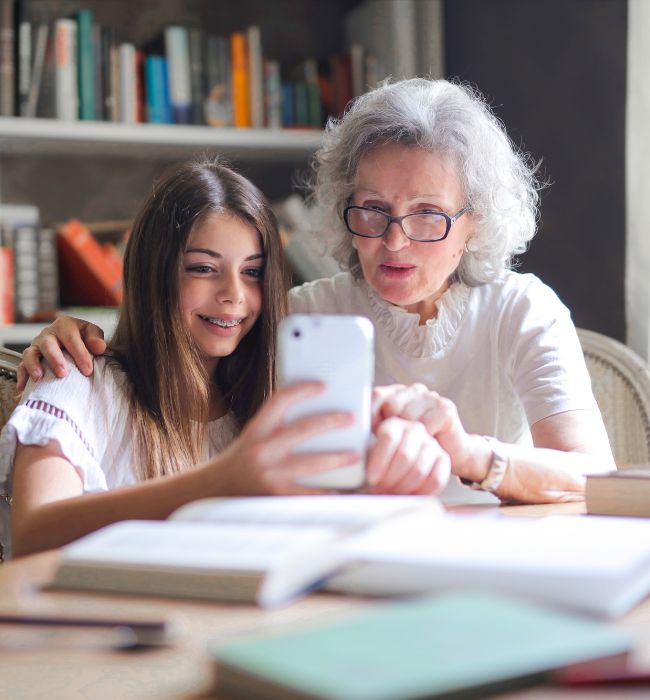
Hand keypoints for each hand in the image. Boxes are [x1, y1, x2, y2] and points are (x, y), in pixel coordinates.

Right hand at [17, 316, 106, 390]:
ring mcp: (36, 346)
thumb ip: (95, 339)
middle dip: (55, 359)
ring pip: (30, 354)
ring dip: (33, 366)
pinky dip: (22, 376)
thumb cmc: (83, 338)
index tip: (87, 371)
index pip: (71, 339)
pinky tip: (24, 387)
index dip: (79, 354)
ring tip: (39, 378)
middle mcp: (47, 334)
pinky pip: (22, 366)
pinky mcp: (29, 358)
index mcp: (64, 325)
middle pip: (48, 344)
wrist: (71, 340)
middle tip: (62, 374)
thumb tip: (99, 347)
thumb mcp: (92, 333)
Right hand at [211, 382, 359, 495]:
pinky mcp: (277, 497)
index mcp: (256, 430)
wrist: (215, 491)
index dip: (302, 390)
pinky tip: (344, 488)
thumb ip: (277, 426)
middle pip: (302, 430)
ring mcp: (270, 475)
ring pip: (311, 463)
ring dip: (337, 458)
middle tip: (351, 418)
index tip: (322, 386)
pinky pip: (309, 493)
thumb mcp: (253, 436)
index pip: (279, 401)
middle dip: (330, 422)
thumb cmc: (241, 460)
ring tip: (355, 454)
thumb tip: (313, 411)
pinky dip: (328, 491)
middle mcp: (261, 450)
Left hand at [365, 417, 450, 494]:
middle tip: (381, 490)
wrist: (396, 470)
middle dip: (390, 478)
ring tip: (391, 494)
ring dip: (403, 487)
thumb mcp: (364, 456)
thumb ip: (360, 457)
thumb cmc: (375, 465)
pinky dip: (421, 492)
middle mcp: (414, 429)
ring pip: (419, 469)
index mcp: (393, 424)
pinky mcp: (444, 459)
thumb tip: (351, 463)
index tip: (371, 479)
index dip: (379, 461)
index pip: (389, 437)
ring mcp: (431, 443)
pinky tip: (408, 496)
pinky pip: (436, 479)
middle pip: (405, 455)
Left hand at [372, 384, 490, 483]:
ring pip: (408, 416)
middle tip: (395, 445)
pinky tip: (428, 442)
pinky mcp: (446, 409)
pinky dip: (424, 439)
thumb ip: (375, 426)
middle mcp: (414, 390)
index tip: (371, 434)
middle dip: (390, 428)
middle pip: (391, 406)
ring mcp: (431, 397)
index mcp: (397, 392)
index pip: (375, 396)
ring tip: (413, 445)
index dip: (370, 416)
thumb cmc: (417, 446)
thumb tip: (353, 428)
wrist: (454, 453)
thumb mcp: (392, 435)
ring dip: (408, 437)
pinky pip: (425, 425)